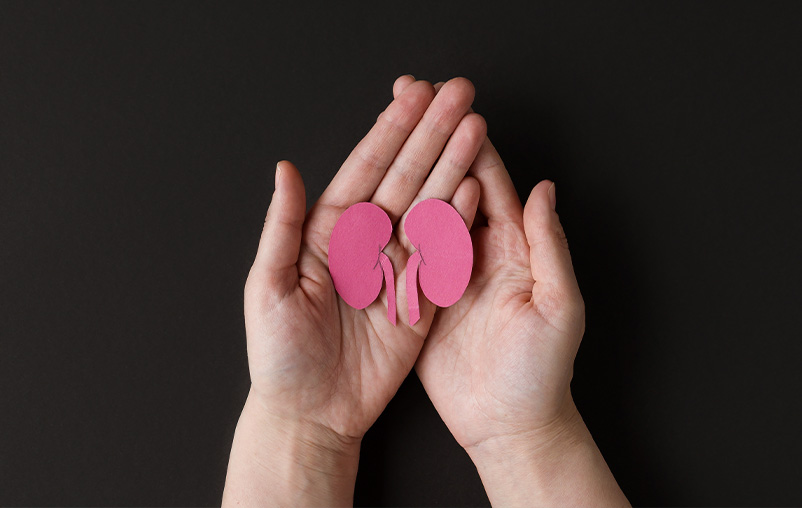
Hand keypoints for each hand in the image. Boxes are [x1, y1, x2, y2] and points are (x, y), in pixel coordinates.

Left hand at [223, 76, 486, 505]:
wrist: (311, 412)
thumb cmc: (279, 355)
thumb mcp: (267, 286)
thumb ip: (282, 226)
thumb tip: (285, 168)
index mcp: (329, 233)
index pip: (365, 169)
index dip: (390, 131)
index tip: (414, 94)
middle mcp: (367, 242)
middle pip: (405, 177)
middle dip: (431, 134)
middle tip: (458, 93)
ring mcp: (397, 268)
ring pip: (430, 205)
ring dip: (452, 165)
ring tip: (475, 128)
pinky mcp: (420, 299)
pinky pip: (444, 254)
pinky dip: (459, 221)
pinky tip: (474, 188)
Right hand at [394, 77, 628, 505]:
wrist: (510, 425)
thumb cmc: (542, 373)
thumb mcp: (559, 308)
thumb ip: (551, 247)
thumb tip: (545, 190)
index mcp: (513, 247)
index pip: (489, 178)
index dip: (466, 138)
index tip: (443, 101)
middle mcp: (477, 252)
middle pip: (450, 181)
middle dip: (428, 137)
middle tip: (406, 95)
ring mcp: (445, 273)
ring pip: (421, 209)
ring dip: (404, 169)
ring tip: (382, 132)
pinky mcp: (420, 300)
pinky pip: (401, 255)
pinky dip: (385, 223)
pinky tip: (366, 197)